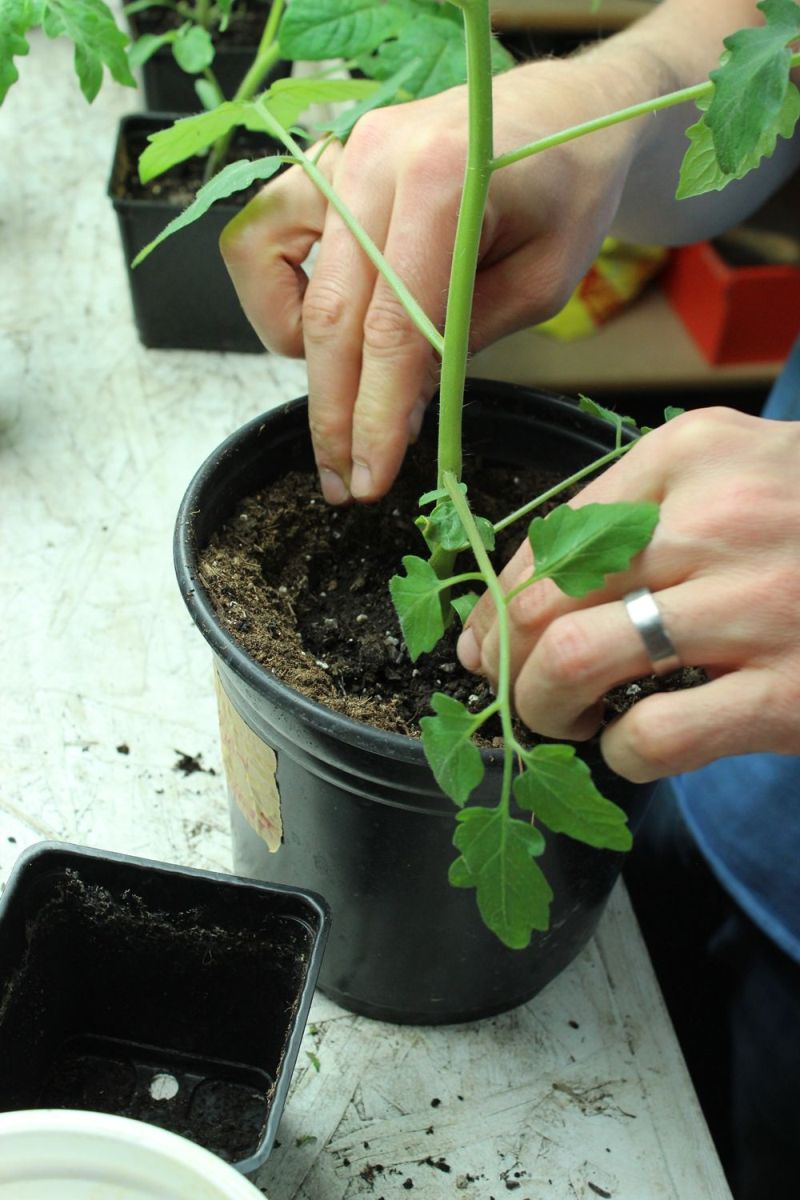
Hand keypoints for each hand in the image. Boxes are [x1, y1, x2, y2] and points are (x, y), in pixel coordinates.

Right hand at [220, 58, 637, 503]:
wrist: (563, 114)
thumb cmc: (567, 195)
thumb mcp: (541, 285)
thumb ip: (462, 340)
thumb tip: (397, 407)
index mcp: (445, 180)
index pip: (393, 328)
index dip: (377, 414)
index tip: (372, 476)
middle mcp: (375, 158)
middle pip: (331, 316)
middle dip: (334, 413)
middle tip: (345, 479)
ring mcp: (340, 155)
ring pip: (276, 275)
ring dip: (301, 357)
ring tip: (340, 401)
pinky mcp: (323, 166)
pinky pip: (261, 237)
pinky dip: (275, 295)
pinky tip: (316, 328)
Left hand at [457, 407, 799, 781]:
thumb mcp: (736, 468)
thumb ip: (643, 505)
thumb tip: (532, 581)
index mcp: (693, 453)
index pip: (553, 534)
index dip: (497, 601)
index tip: (482, 639)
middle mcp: (717, 519)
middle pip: (548, 597)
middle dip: (502, 657)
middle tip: (503, 687)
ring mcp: (755, 608)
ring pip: (577, 661)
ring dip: (542, 708)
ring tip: (560, 720)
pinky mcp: (787, 695)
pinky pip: (655, 735)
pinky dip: (621, 754)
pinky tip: (633, 747)